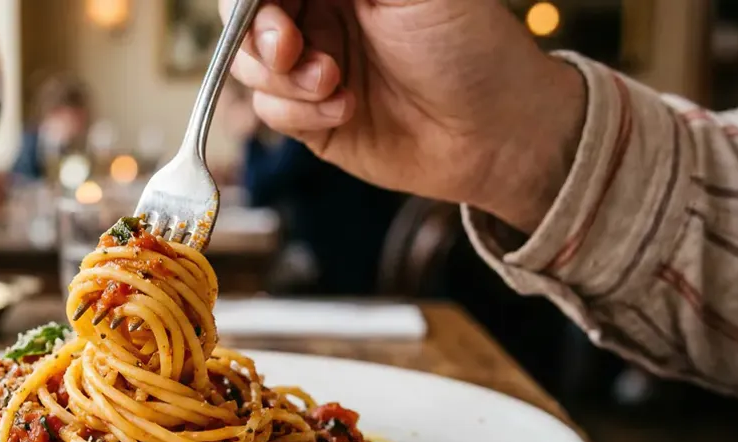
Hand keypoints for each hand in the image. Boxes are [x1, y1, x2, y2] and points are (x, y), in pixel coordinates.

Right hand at [220, 0, 586, 232]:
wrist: (493, 134)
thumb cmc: (468, 46)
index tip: (267, 8)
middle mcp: (320, 15)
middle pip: (244, 18)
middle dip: (257, 35)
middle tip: (288, 50)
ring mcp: (310, 66)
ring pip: (248, 65)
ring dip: (283, 79)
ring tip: (333, 84)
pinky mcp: (309, 119)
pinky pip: (268, 110)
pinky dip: (298, 113)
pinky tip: (344, 109)